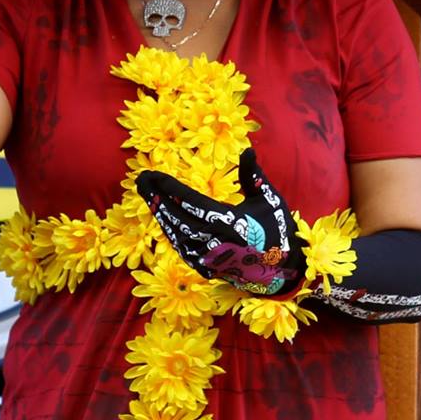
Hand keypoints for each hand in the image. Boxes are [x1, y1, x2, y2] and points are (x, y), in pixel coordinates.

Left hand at [136, 150, 304, 294]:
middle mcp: (215, 241)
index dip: (169, 187)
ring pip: (174, 234)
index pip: (190, 201)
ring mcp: (208, 258)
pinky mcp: (205, 269)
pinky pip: (180, 248)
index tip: (153, 174)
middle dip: (155, 197)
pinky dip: (169, 232)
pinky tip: (162, 218)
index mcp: (230, 221)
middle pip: (176, 217)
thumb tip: (247, 150)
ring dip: (159, 214)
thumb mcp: (268, 199)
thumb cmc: (276, 228)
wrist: (280, 269)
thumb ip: (253, 175)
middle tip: (140, 179)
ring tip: (147, 195)